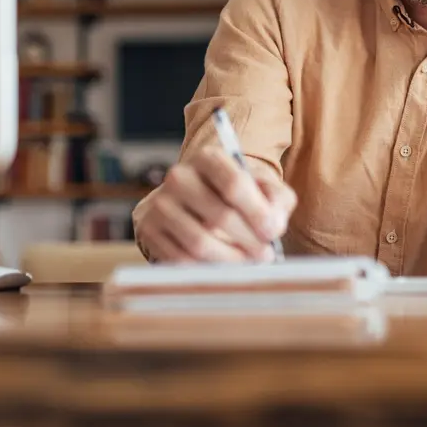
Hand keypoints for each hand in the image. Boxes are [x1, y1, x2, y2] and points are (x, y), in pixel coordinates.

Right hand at [133, 148, 295, 263]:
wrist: (195, 198)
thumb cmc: (236, 194)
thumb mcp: (262, 186)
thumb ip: (277, 199)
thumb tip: (273, 224)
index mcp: (209, 158)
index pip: (234, 184)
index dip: (257, 213)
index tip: (273, 232)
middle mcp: (179, 176)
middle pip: (220, 216)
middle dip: (249, 241)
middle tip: (265, 254)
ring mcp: (160, 203)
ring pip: (200, 243)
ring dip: (230, 259)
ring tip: (247, 262)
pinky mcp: (149, 229)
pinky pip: (180, 259)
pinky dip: (205, 268)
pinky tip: (222, 266)